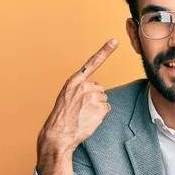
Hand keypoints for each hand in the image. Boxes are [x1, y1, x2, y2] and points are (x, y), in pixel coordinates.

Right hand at [39, 38, 118, 155]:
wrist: (59, 134)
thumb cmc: (62, 117)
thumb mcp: (66, 97)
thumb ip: (79, 89)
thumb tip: (95, 90)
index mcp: (74, 81)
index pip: (92, 63)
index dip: (104, 51)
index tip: (114, 41)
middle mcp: (84, 86)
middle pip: (100, 89)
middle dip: (94, 98)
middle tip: (81, 109)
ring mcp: (93, 97)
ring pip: (104, 99)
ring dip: (97, 108)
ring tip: (84, 115)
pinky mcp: (101, 108)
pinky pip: (107, 109)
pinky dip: (101, 116)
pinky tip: (89, 119)